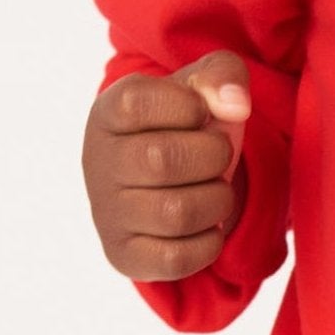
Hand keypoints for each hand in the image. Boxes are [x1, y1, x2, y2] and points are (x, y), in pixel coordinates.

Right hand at [82, 49, 251, 281]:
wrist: (170, 167)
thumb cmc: (186, 116)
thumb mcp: (204, 80)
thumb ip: (222, 74)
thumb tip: (237, 106)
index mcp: (109, 110)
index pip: (139, 104)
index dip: (188, 106)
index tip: (199, 112)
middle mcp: (98, 163)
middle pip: (163, 162)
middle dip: (213, 154)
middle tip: (218, 152)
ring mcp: (106, 214)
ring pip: (175, 214)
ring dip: (217, 198)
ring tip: (215, 186)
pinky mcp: (123, 255)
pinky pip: (174, 260)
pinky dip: (208, 241)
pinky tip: (208, 222)